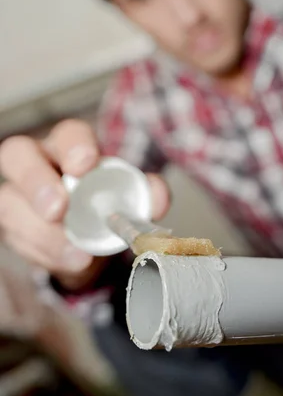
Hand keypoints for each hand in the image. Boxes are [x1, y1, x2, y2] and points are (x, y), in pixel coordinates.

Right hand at [0, 119, 170, 289]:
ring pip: (10, 202)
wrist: (89, 244)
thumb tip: (155, 197)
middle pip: (18, 154)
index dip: (73, 146)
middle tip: (58, 209)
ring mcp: (19, 193)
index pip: (68, 133)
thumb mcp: (132, 198)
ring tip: (75, 253)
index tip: (86, 165)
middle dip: (36, 180)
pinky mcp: (13, 226)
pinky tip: (69, 261)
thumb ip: (148, 194)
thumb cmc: (105, 206)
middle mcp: (39, 162)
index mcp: (71, 146)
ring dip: (42, 231)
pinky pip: (17, 238)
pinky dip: (46, 254)